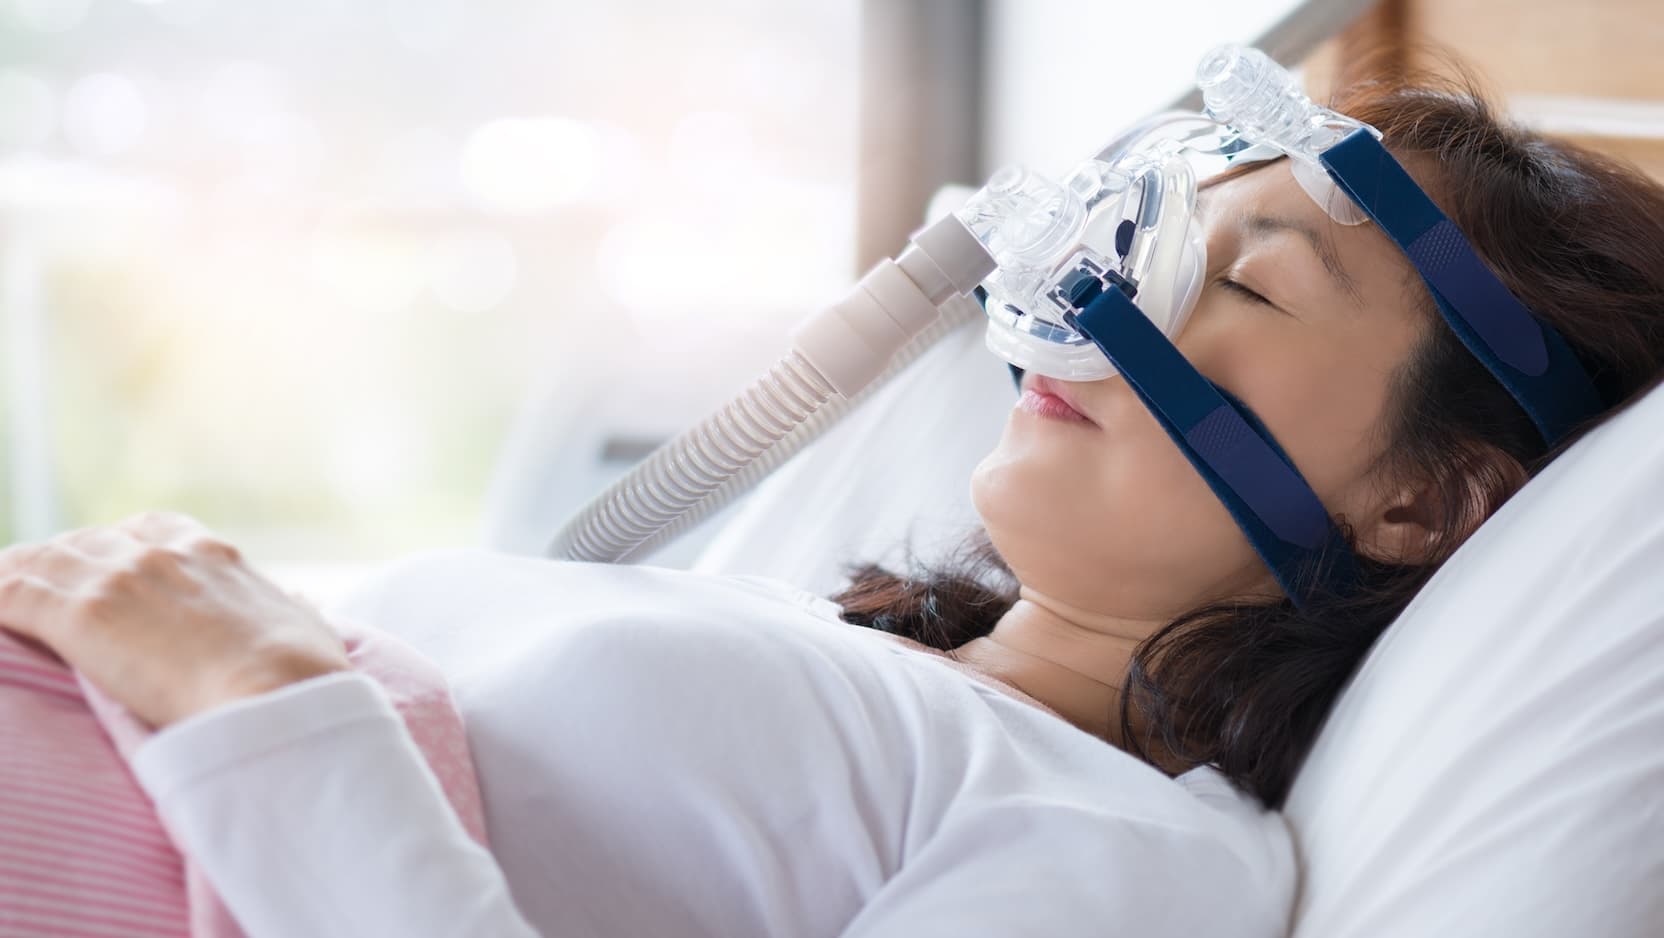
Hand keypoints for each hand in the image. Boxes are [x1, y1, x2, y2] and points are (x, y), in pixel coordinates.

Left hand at [0, 511, 349, 726]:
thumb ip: (293, 609)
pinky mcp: (83, 616)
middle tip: (39, 594)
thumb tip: (299, 604)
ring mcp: (119, 580)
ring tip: (3, 599)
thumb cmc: (304, 675)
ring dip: (16, 581)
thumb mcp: (308, 628)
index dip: (118, 546)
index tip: (106, 569)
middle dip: (60, 565)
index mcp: (213, 554)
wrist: (278, 694)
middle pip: (86, 542)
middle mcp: (161, 555)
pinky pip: (11, 594)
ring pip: (41, 563)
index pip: (149, 529)